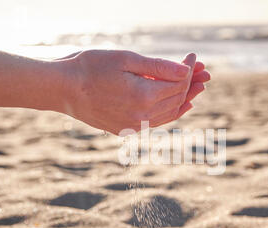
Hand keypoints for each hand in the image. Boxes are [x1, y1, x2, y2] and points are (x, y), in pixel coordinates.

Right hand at [56, 50, 209, 134]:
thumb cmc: (91, 67)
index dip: (189, 69)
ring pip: (170, 114)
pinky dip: (171, 113)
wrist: (63, 89)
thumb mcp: (126, 60)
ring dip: (186, 99)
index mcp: (144, 97)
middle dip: (192, 83)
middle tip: (204, 71)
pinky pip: (157, 122)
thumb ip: (159, 67)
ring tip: (198, 87)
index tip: (193, 57)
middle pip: (178, 99)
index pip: (178, 83)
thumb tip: (187, 71)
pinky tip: (180, 105)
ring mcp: (135, 126)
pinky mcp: (127, 130)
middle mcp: (142, 116)